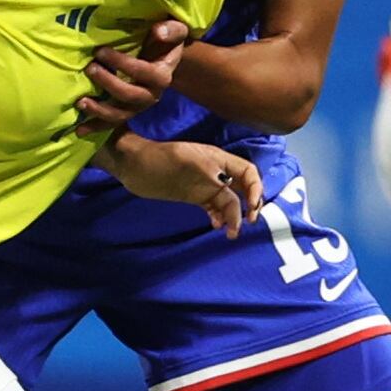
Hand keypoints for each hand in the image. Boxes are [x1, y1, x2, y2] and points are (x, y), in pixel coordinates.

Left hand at [74, 19, 189, 134]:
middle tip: (89, 69)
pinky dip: (95, 127)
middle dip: (108, 83)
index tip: (100, 51)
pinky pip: (112, 123)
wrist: (165, 60)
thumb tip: (158, 31)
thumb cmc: (166, 42)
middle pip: (130, 96)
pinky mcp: (127, 112)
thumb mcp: (174, 31)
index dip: (121, 63)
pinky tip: (79, 130)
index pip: (143, 72)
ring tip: (81, 102)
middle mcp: (152, 95)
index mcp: (162, 76)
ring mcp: (138, 107)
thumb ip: (171, 30)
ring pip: (120, 115)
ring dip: (99, 111)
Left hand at [101, 136, 262, 238]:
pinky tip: (216, 225)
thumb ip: (215, 180)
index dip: (256, 189)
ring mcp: (204, 185)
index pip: (249, 172)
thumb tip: (234, 197)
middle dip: (249, 205)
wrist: (134, 166)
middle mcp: (216, 172)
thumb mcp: (191, 165)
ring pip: (229, 201)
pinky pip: (214, 207)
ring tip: (230, 232)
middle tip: (248, 222)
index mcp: (219, 159)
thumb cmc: (161, 160)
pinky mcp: (193, 195)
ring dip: (234, 216)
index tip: (251, 207)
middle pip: (243, 189)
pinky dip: (220, 217)